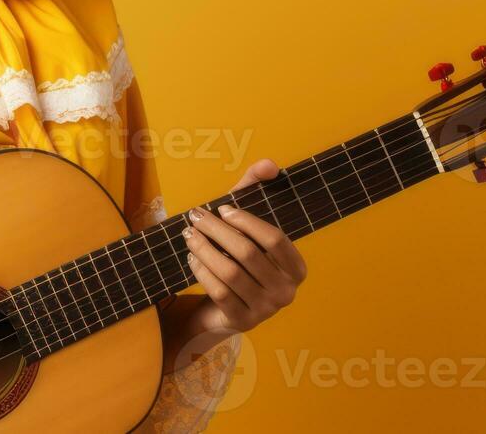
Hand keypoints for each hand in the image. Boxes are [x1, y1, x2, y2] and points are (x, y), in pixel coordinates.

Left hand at [180, 157, 307, 334]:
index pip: (276, 239)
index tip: (222, 209)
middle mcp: (287, 292)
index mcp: (297, 268)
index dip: (248, 221)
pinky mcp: (242, 322)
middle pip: (248, 254)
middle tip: (196, 216)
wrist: (221, 306)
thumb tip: (269, 163)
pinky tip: (192, 257)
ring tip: (189, 234)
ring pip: (231, 272)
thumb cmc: (237, 256)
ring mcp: (266, 311)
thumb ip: (255, 188)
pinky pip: (218, 291)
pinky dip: (202, 270)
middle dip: (217, 231)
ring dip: (205, 248)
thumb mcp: (244, 223)